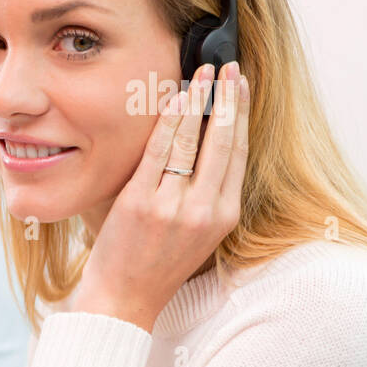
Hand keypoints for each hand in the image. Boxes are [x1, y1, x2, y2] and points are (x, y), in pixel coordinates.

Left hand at [71, 61, 248, 331]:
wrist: (124, 298)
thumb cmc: (156, 262)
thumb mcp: (196, 231)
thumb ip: (204, 195)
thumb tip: (205, 143)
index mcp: (223, 216)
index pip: (238, 153)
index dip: (241, 115)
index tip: (242, 86)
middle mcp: (203, 210)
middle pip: (222, 141)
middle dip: (227, 99)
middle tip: (229, 67)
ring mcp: (171, 206)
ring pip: (191, 142)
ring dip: (197, 102)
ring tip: (201, 74)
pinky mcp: (140, 203)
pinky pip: (157, 154)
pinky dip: (167, 123)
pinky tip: (173, 101)